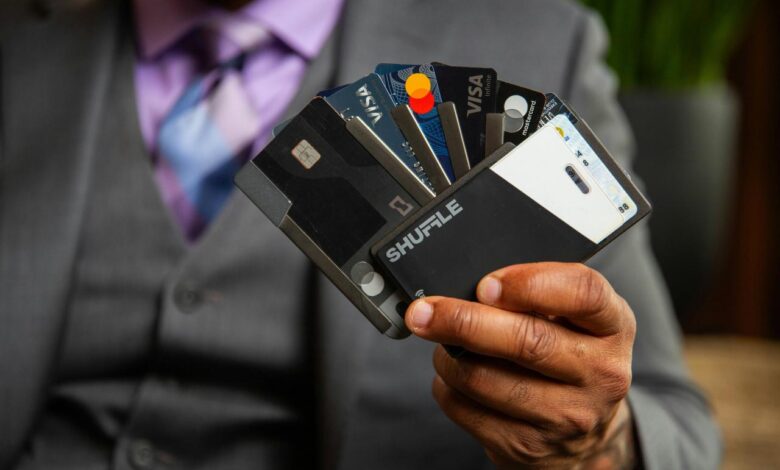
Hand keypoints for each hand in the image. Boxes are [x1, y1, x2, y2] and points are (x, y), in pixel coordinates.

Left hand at [405, 262, 637, 468]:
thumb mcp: (575, 319)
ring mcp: (565, 415)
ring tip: (445, 343)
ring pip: (484, 377)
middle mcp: (599, 374)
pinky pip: (465, 408)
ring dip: (448, 355)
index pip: (584, 293)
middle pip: (526, 341)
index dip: (531, 283)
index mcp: (612, 327)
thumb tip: (468, 285)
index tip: (486, 284)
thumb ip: (537, 294)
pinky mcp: (527, 446)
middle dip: (464, 320)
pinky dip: (446, 385)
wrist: (583, 436)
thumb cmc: (569, 356)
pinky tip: (455, 376)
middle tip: (425, 310)